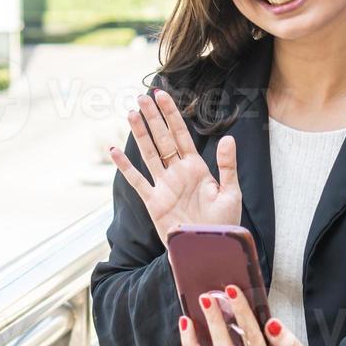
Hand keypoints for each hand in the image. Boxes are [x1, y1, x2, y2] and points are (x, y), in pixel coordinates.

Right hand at [107, 88, 241, 244]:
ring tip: (130, 114)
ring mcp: (164, 186)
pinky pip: (137, 181)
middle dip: (153, 117)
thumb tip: (228, 138)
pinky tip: (114, 151)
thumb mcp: (231, 193)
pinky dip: (125, 167)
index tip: (162, 95)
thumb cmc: (223, 224)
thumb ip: (227, 166)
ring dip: (139, 134)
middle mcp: (178, 172)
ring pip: (149, 154)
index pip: (181, 134)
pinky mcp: (154, 202)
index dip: (171, 114)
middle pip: (162, 138)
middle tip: (142, 96)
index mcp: (196, 167)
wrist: (209, 250)